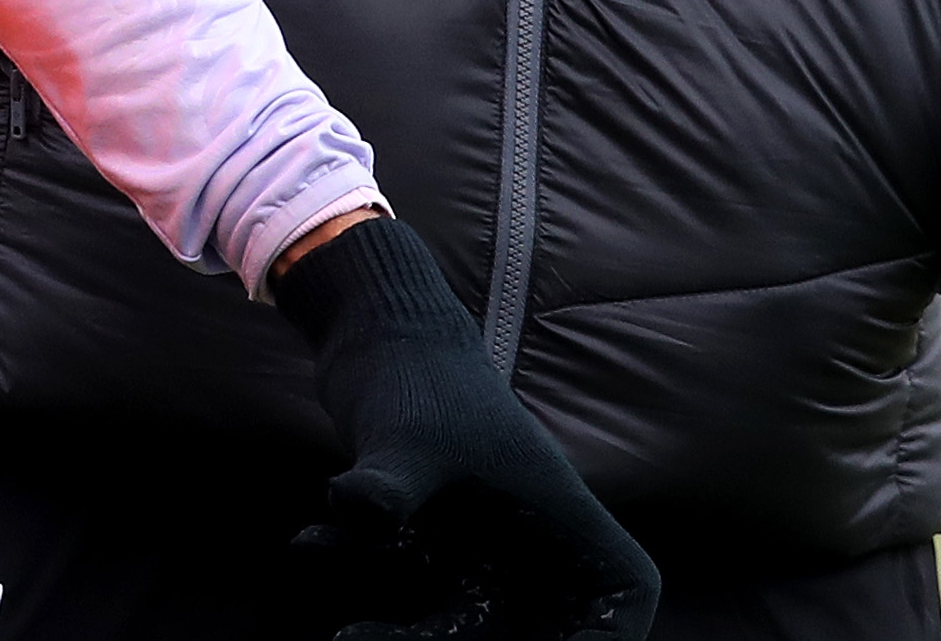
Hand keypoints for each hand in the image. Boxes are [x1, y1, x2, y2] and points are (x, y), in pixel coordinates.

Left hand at [273, 216, 660, 640]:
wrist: (371, 330)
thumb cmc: (414, 374)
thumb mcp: (407, 436)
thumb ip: (390, 485)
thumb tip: (352, 506)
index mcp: (562, 514)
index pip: (628, 593)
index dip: (611, 640)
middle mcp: (534, 539)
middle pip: (537, 634)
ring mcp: (486, 546)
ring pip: (463, 631)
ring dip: (402, 637)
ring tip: (343, 632)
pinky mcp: (436, 543)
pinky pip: (411, 597)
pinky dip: (364, 583)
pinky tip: (312, 540)